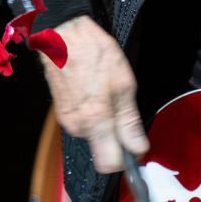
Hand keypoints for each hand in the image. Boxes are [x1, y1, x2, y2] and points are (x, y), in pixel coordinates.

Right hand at [36, 15, 148, 172]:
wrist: (63, 36)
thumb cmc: (95, 54)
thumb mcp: (123, 85)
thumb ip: (129, 121)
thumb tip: (138, 149)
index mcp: (95, 122)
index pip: (109, 165)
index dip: (125, 158)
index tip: (135, 144)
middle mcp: (77, 127)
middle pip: (103, 149)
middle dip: (117, 136)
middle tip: (124, 106)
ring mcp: (67, 121)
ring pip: (95, 136)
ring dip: (106, 123)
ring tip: (108, 94)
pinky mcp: (62, 113)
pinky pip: (85, 124)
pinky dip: (95, 115)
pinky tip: (96, 93)